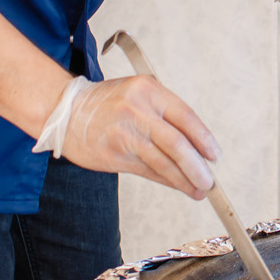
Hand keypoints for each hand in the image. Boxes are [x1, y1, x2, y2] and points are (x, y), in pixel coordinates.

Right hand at [52, 75, 221, 198]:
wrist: (65, 112)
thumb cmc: (106, 104)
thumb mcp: (137, 94)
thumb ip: (164, 113)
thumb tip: (196, 145)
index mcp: (148, 90)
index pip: (185, 117)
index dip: (204, 139)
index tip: (214, 155)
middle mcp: (137, 110)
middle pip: (177, 143)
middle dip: (198, 166)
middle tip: (209, 180)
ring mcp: (125, 134)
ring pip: (163, 162)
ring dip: (185, 179)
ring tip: (198, 189)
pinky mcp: (115, 154)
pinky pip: (148, 171)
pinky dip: (167, 181)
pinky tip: (179, 186)